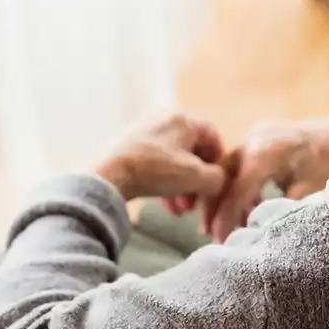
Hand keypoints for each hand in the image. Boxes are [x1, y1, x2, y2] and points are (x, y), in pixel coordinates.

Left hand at [94, 113, 227, 202]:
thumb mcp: (196, 177)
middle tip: (195, 203)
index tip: (218, 183)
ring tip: (180, 210)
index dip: (219, 162)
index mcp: (184, 118)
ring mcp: (144, 131)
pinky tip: (164, 205)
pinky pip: (155, 163)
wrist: (108, 175)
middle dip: (197, 181)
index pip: (213, 136)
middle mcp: (164, 118)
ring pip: (173, 160)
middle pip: (191, 151)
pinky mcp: (129, 145)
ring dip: (181, 186)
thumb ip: (217, 178)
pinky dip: (163, 182)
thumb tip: (220, 180)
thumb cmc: (155, 171)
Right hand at [201, 99, 328, 240]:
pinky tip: (244, 208)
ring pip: (227, 169)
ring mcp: (256, 135)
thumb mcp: (308, 191)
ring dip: (223, 195)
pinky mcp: (261, 138)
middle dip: (212, 205)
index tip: (220, 240)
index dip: (225, 217)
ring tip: (221, 224)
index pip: (234, 190)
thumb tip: (257, 231)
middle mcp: (254, 140)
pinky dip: (237, 184)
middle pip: (221, 176)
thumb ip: (280, 208)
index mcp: (264, 153)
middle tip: (206, 233)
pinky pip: (240, 163)